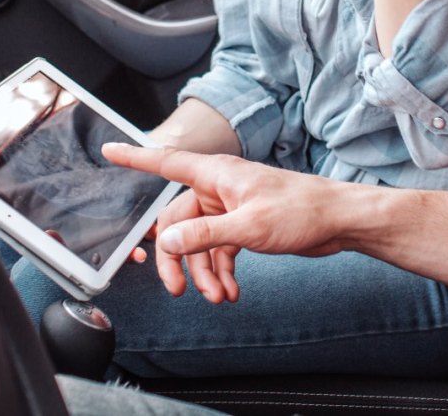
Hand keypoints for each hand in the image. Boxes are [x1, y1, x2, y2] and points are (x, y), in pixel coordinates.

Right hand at [102, 144, 347, 302]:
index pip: (166, 162)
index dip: (135, 157)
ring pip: (198, 241)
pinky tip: (231, 291)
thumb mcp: (248, 227)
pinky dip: (221, 271)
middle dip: (178, 259)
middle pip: (177, 221)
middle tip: (179, 290)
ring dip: (204, 273)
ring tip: (220, 297)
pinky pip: (218, 249)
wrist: (338, 221)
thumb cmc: (301, 211)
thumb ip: (204, 235)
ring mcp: (231, 207)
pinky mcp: (244, 224)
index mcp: (216, 174)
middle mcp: (219, 188)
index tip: (109, 149)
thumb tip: (167, 241)